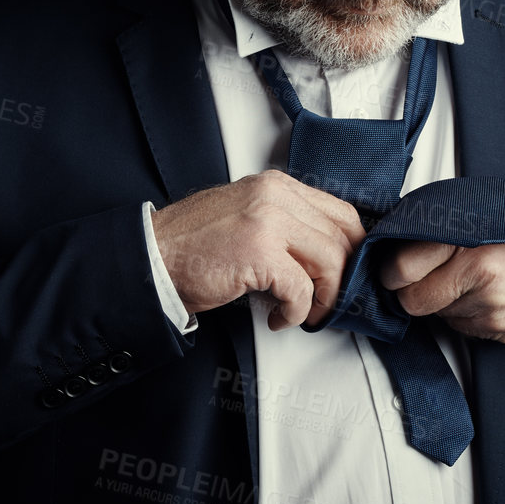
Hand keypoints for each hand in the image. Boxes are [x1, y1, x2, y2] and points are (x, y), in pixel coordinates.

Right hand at [150, 170, 367, 330]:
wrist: (152, 257)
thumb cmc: (194, 246)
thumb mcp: (248, 217)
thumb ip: (286, 224)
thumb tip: (327, 254)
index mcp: (277, 186)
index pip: (341, 212)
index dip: (353, 249)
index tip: (348, 274)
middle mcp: (276, 196)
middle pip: (343, 236)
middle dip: (344, 276)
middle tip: (332, 301)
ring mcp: (269, 220)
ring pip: (330, 261)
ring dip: (324, 297)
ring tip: (306, 312)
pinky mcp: (259, 252)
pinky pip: (301, 289)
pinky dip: (297, 312)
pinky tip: (279, 318)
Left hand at [378, 187, 504, 342]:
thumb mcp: (488, 202)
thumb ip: (444, 219)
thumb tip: (403, 231)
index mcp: (474, 245)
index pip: (402, 269)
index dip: (391, 267)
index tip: (392, 264)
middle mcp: (482, 283)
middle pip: (413, 302)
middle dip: (410, 288)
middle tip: (419, 273)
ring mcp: (493, 312)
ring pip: (437, 316)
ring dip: (441, 299)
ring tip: (465, 275)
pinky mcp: (502, 331)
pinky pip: (463, 327)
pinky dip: (465, 311)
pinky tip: (483, 290)